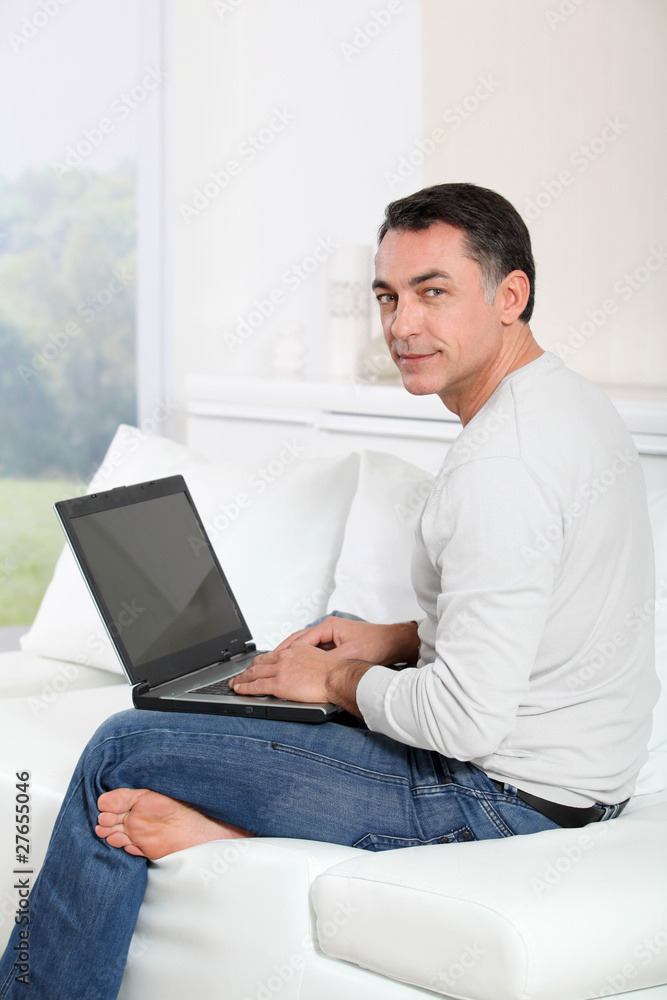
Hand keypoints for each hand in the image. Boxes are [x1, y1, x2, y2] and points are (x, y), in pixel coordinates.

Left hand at [228, 645, 371, 716]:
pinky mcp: (279, 683)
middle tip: (240, 675)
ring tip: (235, 683)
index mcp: (294, 649)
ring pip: (254, 673)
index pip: (271, 655)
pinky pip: (256, 686)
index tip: (254, 666)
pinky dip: (244, 688)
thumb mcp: (318, 657)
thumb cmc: (334, 671)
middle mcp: (285, 656)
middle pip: (259, 662)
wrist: (337, 677)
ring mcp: (280, 670)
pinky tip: (239, 690)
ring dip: (242, 679)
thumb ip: (305, 661)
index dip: (259, 662)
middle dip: (247, 670)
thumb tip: (300, 669)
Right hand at [274, 616, 419, 665]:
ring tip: (279, 665)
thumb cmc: (376, 645)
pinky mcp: (336, 643)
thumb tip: (313, 668)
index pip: (300, 638)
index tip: (275, 660)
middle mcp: (327, 628)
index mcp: (328, 626)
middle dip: (284, 651)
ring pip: (305, 645)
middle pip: (299, 640)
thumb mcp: (351, 654)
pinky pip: (314, 650)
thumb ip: (331, 660)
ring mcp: (331, 635)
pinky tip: (299, 667)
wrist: (393, 643)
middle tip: (269, 662)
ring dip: (293, 654)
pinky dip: (305, 657)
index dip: (286, 651)